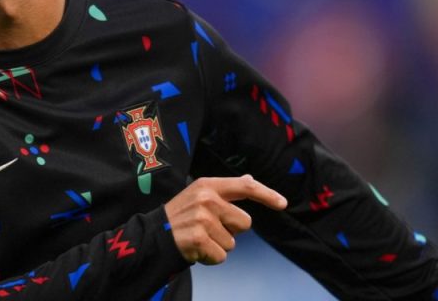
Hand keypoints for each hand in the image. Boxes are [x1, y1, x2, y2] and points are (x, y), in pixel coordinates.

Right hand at [164, 174, 287, 264]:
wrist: (154, 235)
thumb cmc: (181, 215)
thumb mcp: (199, 194)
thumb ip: (226, 189)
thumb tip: (250, 179)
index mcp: (208, 185)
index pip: (245, 187)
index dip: (267, 194)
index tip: (283, 203)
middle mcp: (207, 199)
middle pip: (245, 222)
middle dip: (231, 231)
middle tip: (209, 228)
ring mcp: (202, 219)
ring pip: (233, 243)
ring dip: (219, 245)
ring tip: (200, 238)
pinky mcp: (199, 239)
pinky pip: (221, 256)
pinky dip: (211, 258)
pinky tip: (197, 250)